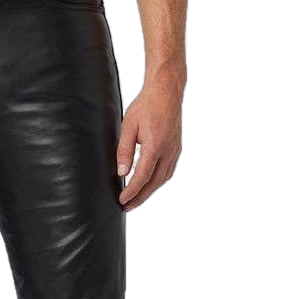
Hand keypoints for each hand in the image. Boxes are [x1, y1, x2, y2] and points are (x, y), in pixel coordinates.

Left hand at [116, 80, 183, 212]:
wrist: (167, 91)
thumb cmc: (146, 105)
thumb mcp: (128, 126)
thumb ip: (124, 150)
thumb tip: (121, 173)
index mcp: (155, 146)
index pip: (142, 177)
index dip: (131, 192)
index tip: (121, 201)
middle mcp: (168, 151)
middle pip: (154, 184)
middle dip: (140, 198)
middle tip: (126, 208)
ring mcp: (175, 151)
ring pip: (163, 180)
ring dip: (149, 192)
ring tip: (136, 200)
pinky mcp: (177, 148)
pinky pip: (168, 172)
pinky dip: (158, 182)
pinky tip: (149, 185)